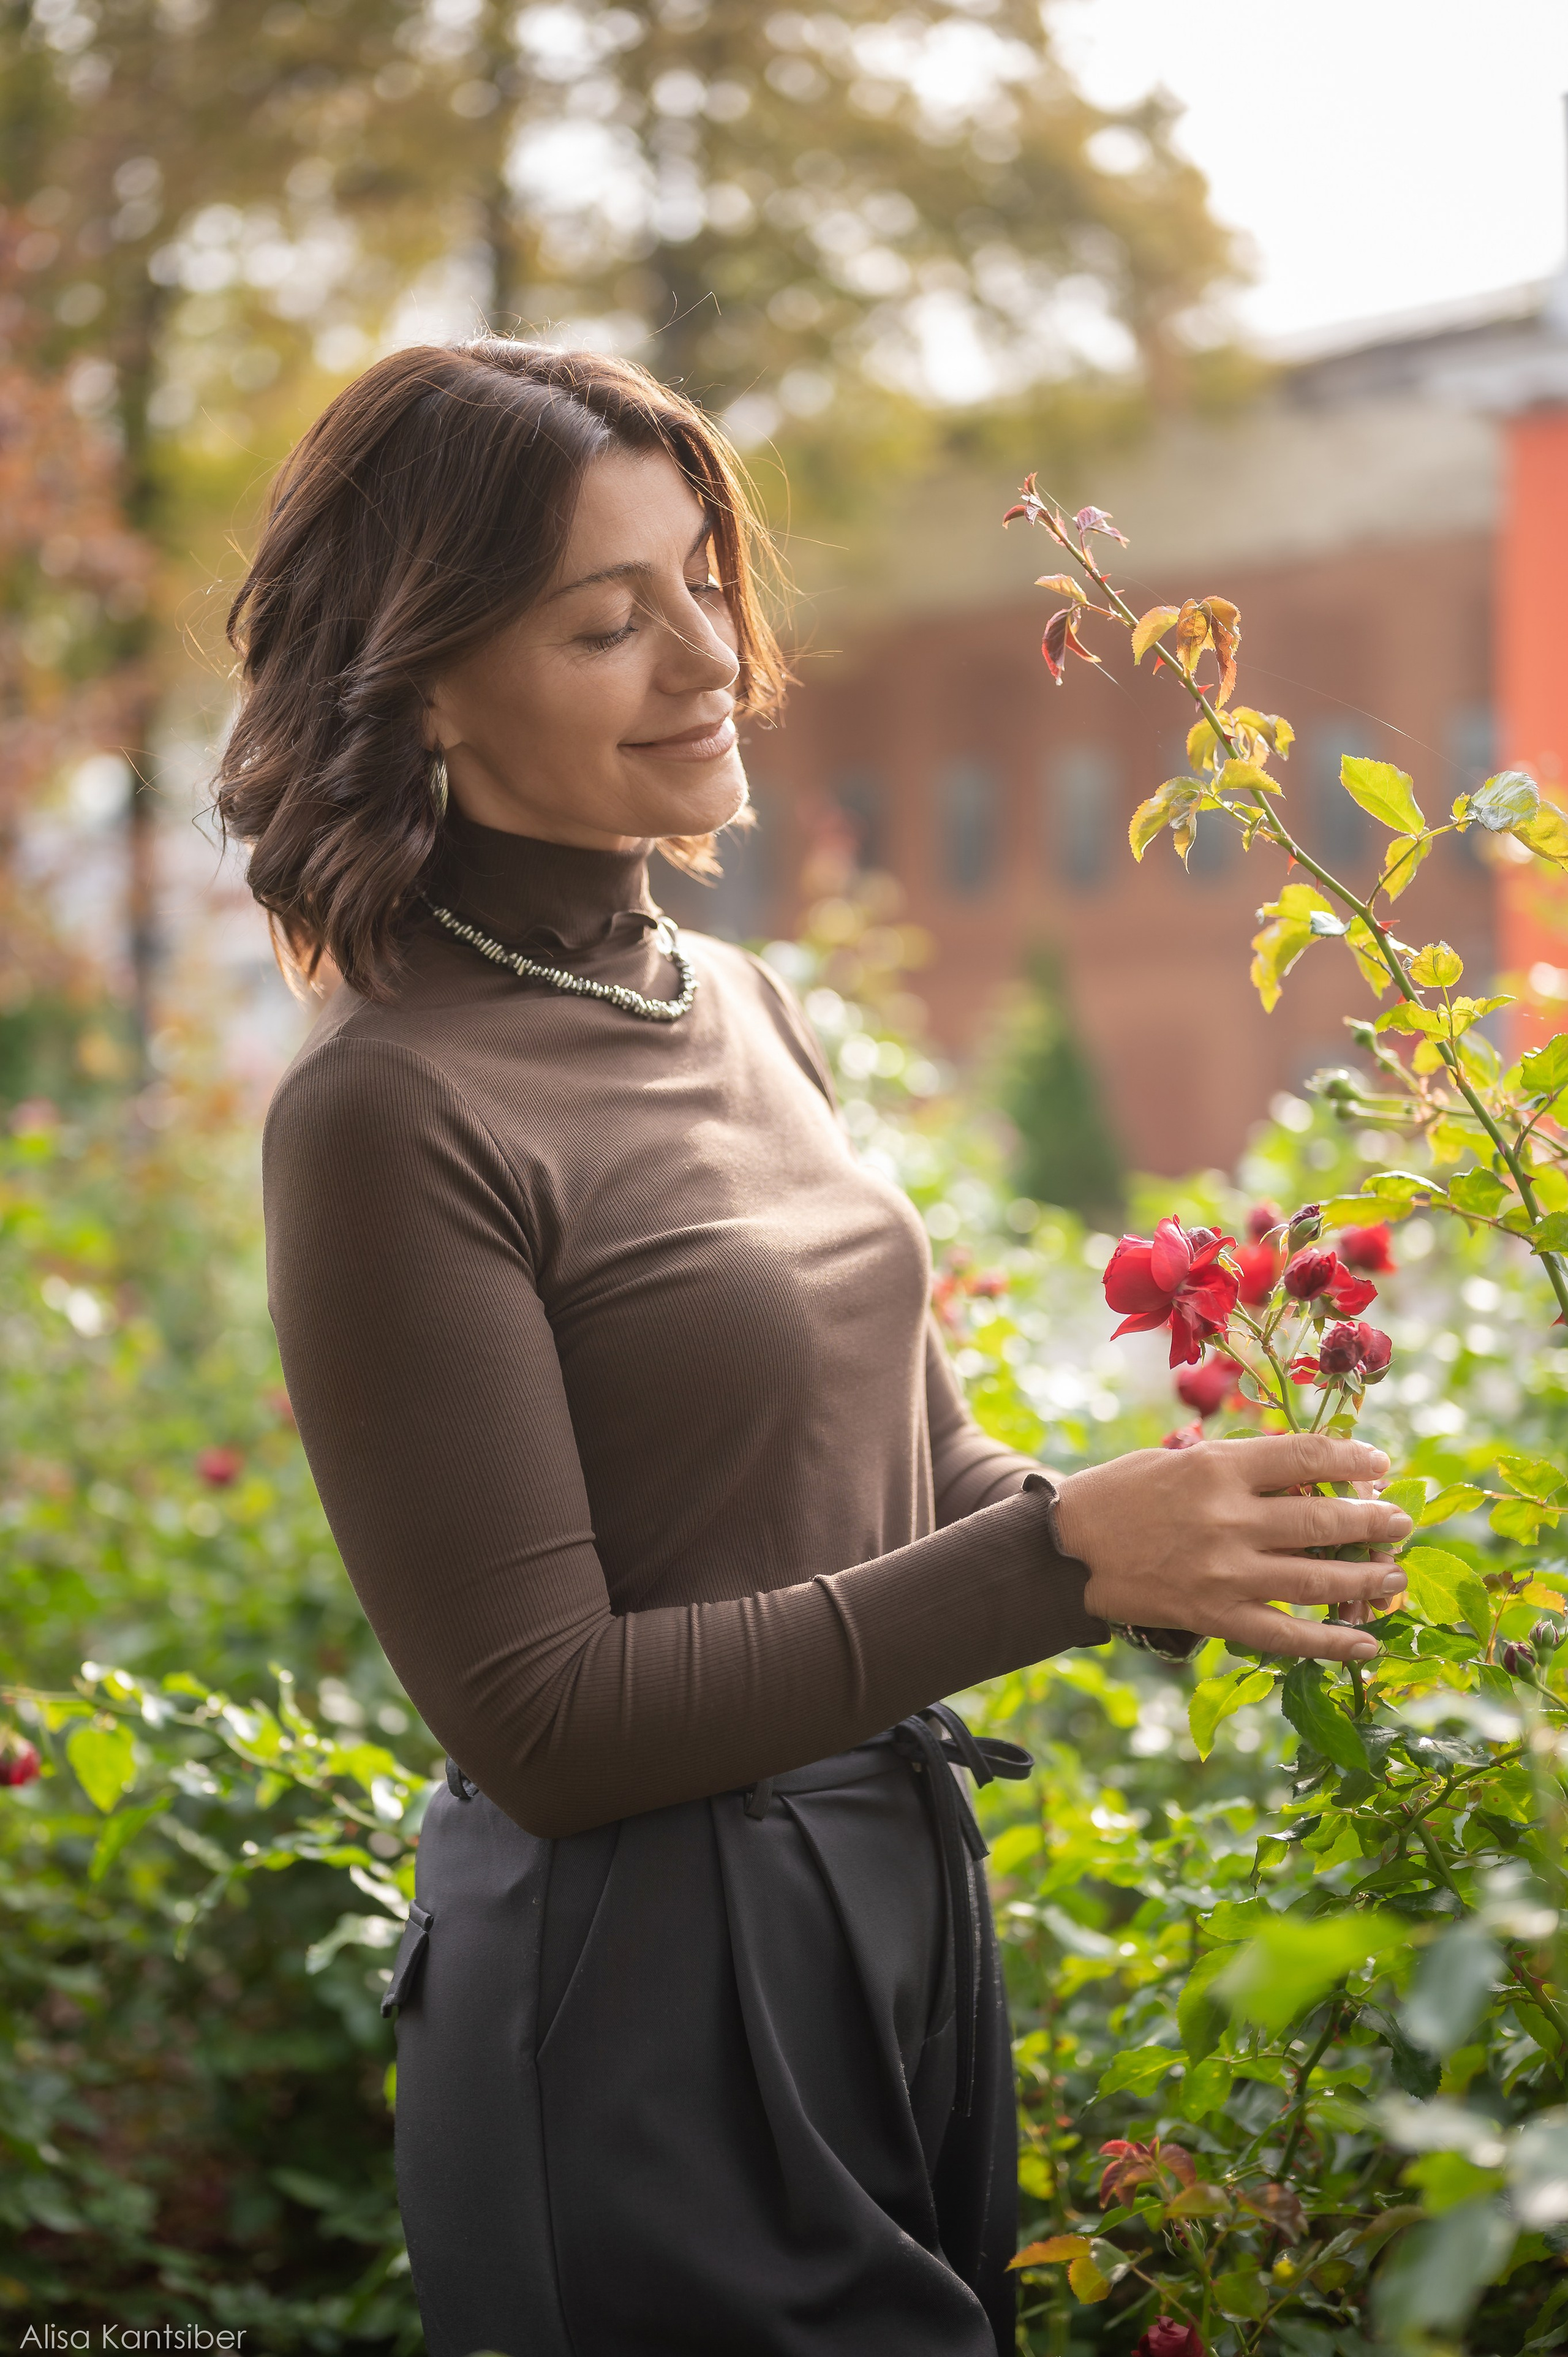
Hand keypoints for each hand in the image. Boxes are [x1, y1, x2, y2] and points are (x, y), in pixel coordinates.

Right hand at [1052, 1433, 1408, 1662]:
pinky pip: (1287, 1636)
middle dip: (1375, 1521)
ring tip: (1395, 1576)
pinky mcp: (1216, 1617)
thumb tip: (1314, 1479)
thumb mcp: (1183, 1460)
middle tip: (1402, 1523)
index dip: (1353, 1459)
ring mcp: (1225, 1573)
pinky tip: (1367, 1644)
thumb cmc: (1125, 1494)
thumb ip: (1243, 1468)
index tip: (1379, 1464)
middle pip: (1325, 1520)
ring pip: (1319, 1579)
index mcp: (1219, 1467)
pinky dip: (1333, 1643)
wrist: (1068, 1550)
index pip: (1308, 1456)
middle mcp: (1229, 1519)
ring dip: (1368, 1579)